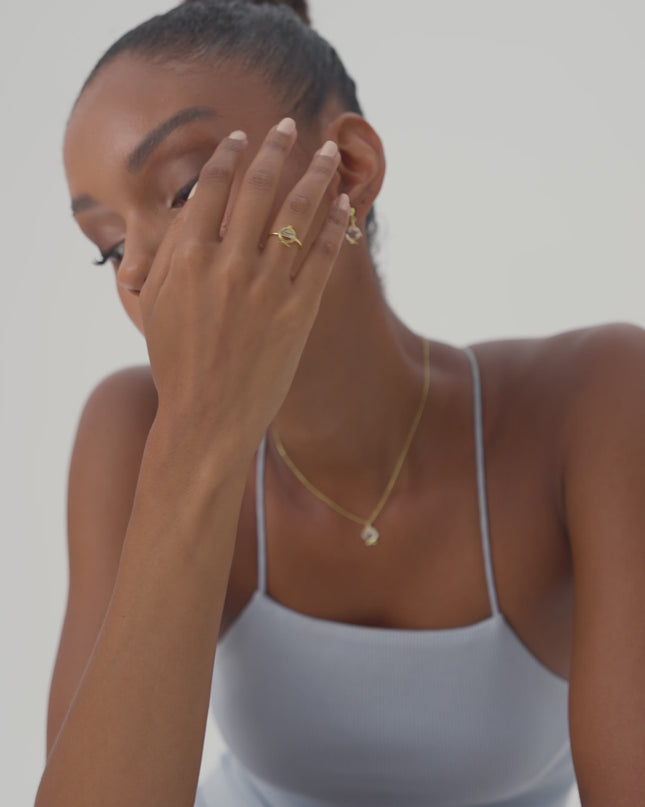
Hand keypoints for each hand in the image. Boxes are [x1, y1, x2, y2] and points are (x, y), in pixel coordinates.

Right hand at [138, 117, 348, 458]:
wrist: (207, 418)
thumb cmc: (176, 363)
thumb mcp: (156, 305)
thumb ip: (168, 254)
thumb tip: (188, 211)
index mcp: (187, 258)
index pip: (212, 188)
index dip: (229, 155)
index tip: (241, 137)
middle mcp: (229, 264)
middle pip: (258, 188)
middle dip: (276, 148)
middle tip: (289, 126)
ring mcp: (267, 288)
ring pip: (298, 214)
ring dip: (317, 176)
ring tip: (330, 153)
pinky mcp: (299, 312)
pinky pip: (323, 257)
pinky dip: (336, 226)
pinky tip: (344, 205)